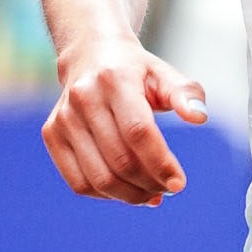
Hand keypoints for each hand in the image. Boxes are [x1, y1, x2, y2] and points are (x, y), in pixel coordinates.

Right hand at [43, 36, 207, 203]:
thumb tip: (199, 117)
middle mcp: (83, 97)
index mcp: (114, 79)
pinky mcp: (52, 134)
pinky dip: (105, 196)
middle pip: (120, 159)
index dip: (160, 163)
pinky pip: (78, 183)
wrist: (90, 54)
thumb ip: (186, 93)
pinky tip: (125, 191)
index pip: (138, 131)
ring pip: (99, 177)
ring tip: (151, 194)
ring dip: (130, 195)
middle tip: (169, 188)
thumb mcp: (164, 74)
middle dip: (150, 183)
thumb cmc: (135, 71)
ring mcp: (63, 118)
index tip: (179, 183)